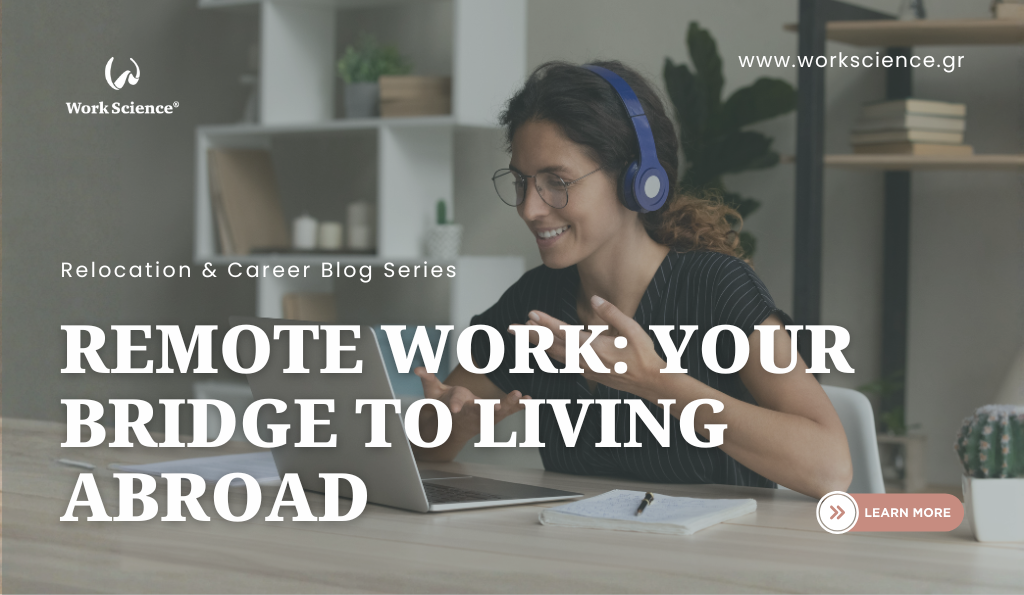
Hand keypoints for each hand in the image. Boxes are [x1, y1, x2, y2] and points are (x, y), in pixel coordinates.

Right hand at [413, 367, 529, 440]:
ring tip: (520, 398)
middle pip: (481, 411)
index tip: (456, 408)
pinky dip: (519, 406)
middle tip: (497, 408)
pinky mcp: (495, 415)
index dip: (456, 405)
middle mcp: (472, 413)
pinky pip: (508, 411)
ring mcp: (485, 416)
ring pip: (498, 412)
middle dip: (489, 410)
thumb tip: (418, 369)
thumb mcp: (432, 393)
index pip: (455, 404)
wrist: (452, 428)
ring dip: (509, 406)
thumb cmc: (443, 405)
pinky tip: (530, 401)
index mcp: (456, 406)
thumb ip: (427, 379)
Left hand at [510, 295, 665, 396]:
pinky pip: (563, 362)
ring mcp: (585, 368)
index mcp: (595, 347)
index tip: (531, 314)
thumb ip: (612, 314)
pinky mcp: (587, 373)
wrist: (651, 383)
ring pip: (555, 354)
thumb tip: (595, 299)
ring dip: (538, 344)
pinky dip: (550, 353)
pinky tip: (544, 349)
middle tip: (512, 327)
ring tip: (522, 335)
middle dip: (531, 335)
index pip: (565, 333)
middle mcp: (586, 359)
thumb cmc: (644, 356)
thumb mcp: (633, 330)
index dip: (546, 323)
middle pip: (553, 345)